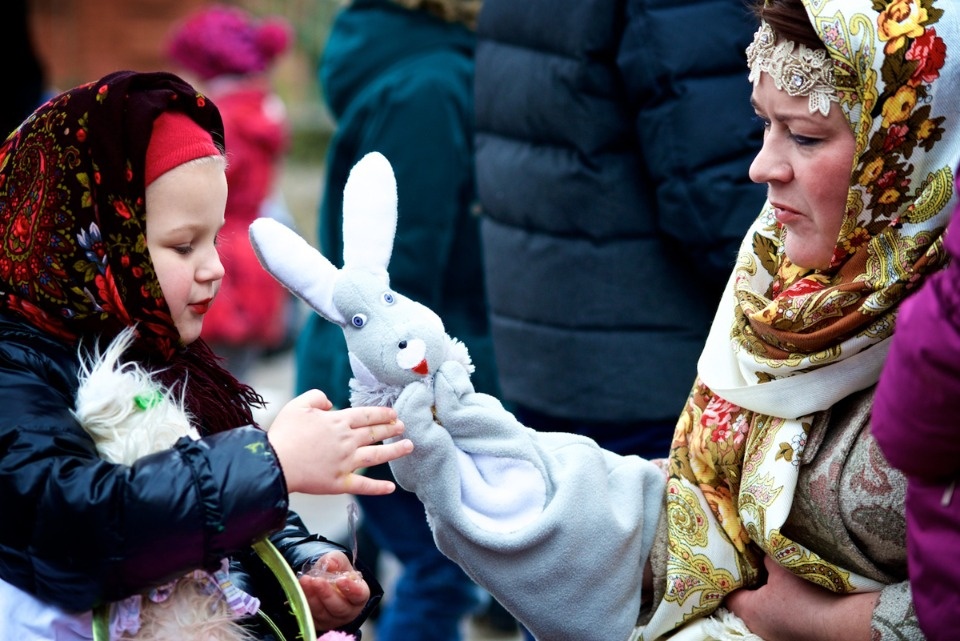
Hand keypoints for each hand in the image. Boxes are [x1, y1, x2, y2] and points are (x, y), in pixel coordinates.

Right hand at [267, 389, 413, 494]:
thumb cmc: (284, 434)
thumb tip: (330, 402)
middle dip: (391, 429)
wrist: (275, 463)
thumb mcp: (298, 405)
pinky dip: (378, 488)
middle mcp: (347, 441)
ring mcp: (346, 462)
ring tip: (409, 446)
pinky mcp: (340, 482)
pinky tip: (392, 488)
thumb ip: (316, 397)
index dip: (382, 414)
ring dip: (395, 451)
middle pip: (375, 433)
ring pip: (377, 455)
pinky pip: (363, 486)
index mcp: (338, 422)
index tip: (393, 414)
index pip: (366, 415)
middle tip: (403, 426)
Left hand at [299, 551, 369, 630]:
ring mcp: (332, 620)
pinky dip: (304, 602)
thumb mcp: (339, 561)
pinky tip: (300, 589)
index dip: (351, 589)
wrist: (322, 580)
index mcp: (359, 596)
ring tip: (305, 581)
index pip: (359, 595)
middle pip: (339, 608)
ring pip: (322, 613)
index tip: (340, 580)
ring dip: (312, 597)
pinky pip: (310, 615)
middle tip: (317, 580)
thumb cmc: (337, 572)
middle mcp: (348, 611)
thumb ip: (337, 561)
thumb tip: (330, 563)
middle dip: (326, 594)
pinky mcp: (317, 623)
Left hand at [724, 555, 877, 640]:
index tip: (735, 563)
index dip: (731, 577)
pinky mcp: (792, 638)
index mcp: (749, 611)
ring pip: (763, 613)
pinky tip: (793, 598)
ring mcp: (775, 637)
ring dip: (767, 599)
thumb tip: (759, 552)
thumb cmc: (807, 594)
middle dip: (750, 586)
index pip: (729, 593)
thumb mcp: (781, 567)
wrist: (844, 622)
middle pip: (745, 604)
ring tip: (775, 581)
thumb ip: (765, 558)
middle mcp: (758, 628)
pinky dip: (781, 609)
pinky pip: (779, 621)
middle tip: (755, 568)